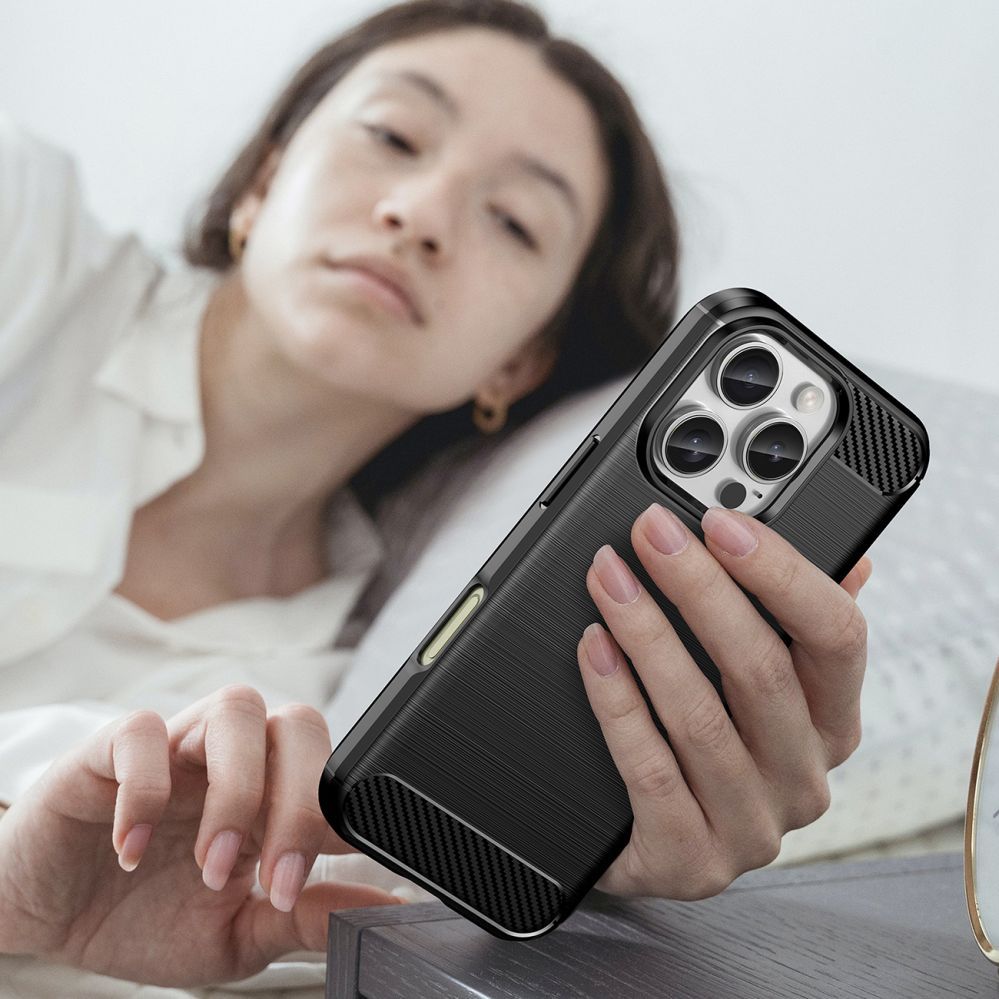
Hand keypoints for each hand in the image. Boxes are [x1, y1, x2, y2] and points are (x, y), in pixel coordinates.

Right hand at [0, 686, 400, 985]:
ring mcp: (178, 746)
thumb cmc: (146, 917)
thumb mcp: (236, 934)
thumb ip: (305, 916)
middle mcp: (234, 758)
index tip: (338, 876)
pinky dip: (147, 791)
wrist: (49, 915)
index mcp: (273, 795)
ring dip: (236, 789)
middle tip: (275, 880)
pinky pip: (143, 733)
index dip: (346, 819)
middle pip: (297, 724)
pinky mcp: (113, 747)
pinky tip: (134, 851)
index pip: (332, 774)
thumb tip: (386, 910)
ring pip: (236, 709)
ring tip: (212, 866)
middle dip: (299, 800)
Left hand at [577, 504, 871, 899]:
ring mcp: (750, 826)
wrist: (647, 844)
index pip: (837, 635)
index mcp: (832, 721)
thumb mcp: (759, 685)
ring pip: (700, 716)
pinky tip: (594, 650)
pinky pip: (650, 769)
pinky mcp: (692, 860)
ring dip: (647, 634)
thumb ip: (793, 622)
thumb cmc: (704, 746)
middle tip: (649, 533)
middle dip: (698, 588)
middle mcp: (803, 776)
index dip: (780, 571)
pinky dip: (616, 701)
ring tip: (609, 579)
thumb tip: (848, 559)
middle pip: (761, 669)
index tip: (721, 521)